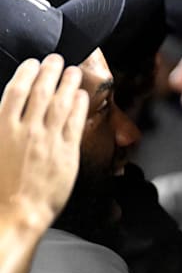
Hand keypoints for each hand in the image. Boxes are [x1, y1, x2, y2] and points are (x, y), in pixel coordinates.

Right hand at [0, 55, 87, 230]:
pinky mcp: (67, 153)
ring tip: (74, 71)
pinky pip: (76, 123)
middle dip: (50, 71)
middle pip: (41, 91)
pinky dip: (79, 106)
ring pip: (61, 103)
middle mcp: (27, 130)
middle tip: (57, 59)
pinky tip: (82, 95)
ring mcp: (48, 140)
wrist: (15, 214)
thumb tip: (7, 112)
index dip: (26, 73)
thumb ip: (2, 127)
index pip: (16, 91)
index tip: (32, 63)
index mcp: (2, 127)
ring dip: (68, 83)